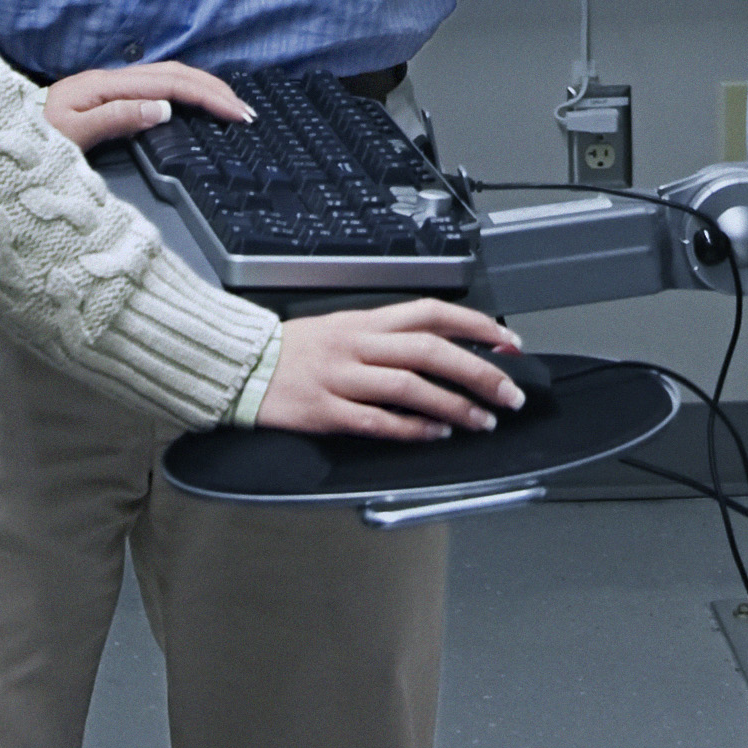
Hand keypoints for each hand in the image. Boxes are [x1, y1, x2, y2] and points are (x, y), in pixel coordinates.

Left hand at [36, 58, 244, 156]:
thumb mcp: (67, 136)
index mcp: (102, 85)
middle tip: (246, 111)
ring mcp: (104, 88)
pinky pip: (152, 89)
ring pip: (165, 77)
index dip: (208, 95)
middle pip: (173, 73)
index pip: (169, 84)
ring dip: (201, 88)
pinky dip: (181, 93)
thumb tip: (165, 108)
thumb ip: (116, 118)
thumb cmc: (23, 143)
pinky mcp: (101, 100)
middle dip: (214, 88)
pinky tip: (189, 104)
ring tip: (229, 104)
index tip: (237, 113)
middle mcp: (106, 80)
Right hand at [257, 298, 522, 440]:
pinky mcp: (323, 411)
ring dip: (453, 405)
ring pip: (409, 386)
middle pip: (430, 351)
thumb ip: (386, 336)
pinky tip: (435, 435)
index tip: (508, 343)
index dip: (475, 325)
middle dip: (478, 371)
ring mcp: (340, 377)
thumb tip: (441, 348)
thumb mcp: (342, 327)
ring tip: (482, 420)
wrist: (239, 365)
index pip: (432, 313)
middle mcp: (357, 344)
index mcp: (365, 320)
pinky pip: (376, 420)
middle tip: (508, 393)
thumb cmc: (294, 350)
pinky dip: (410, 429)